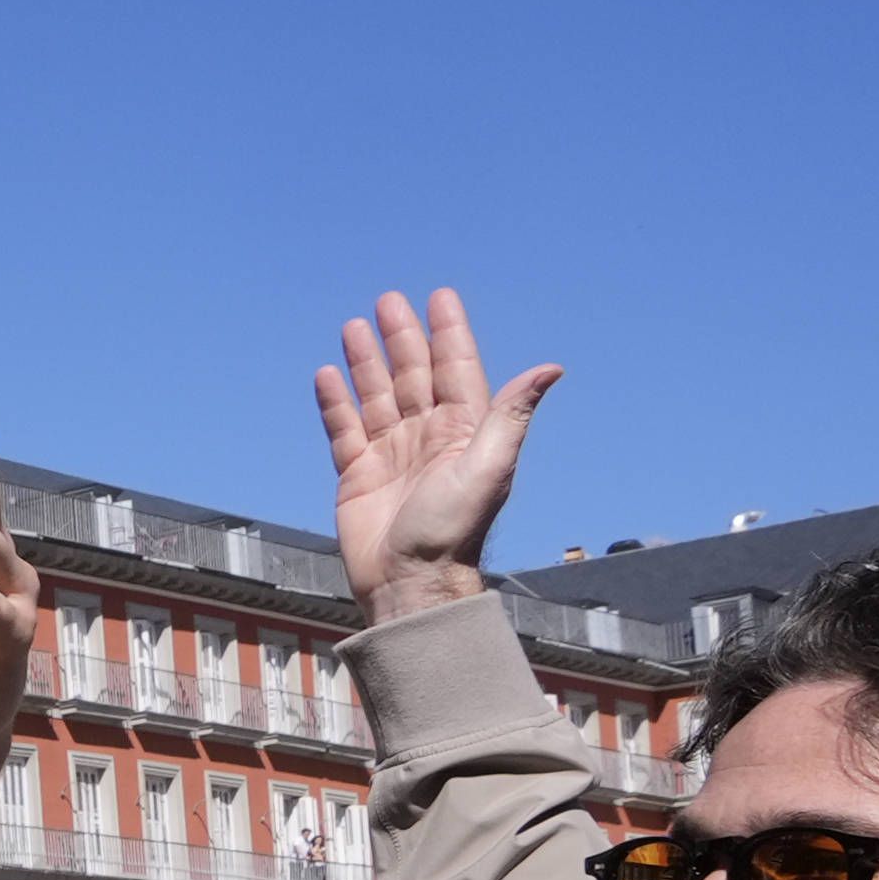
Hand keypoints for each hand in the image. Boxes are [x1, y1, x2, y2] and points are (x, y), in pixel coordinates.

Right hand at [314, 289, 561, 620]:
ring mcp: (391, 455)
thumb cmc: (454, 531)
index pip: (456, 369)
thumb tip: (550, 368)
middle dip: (402, 337)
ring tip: (355, 326)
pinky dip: (335, 402)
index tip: (440, 298)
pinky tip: (328, 375)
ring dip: (366, 361)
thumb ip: (510, 415)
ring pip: (377, 396)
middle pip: (413, 375)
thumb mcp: (488, 467)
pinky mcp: (358, 475)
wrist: (410, 581)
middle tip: (389, 301)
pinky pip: (344, 429)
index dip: (448, 332)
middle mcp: (428, 437)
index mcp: (462, 431)